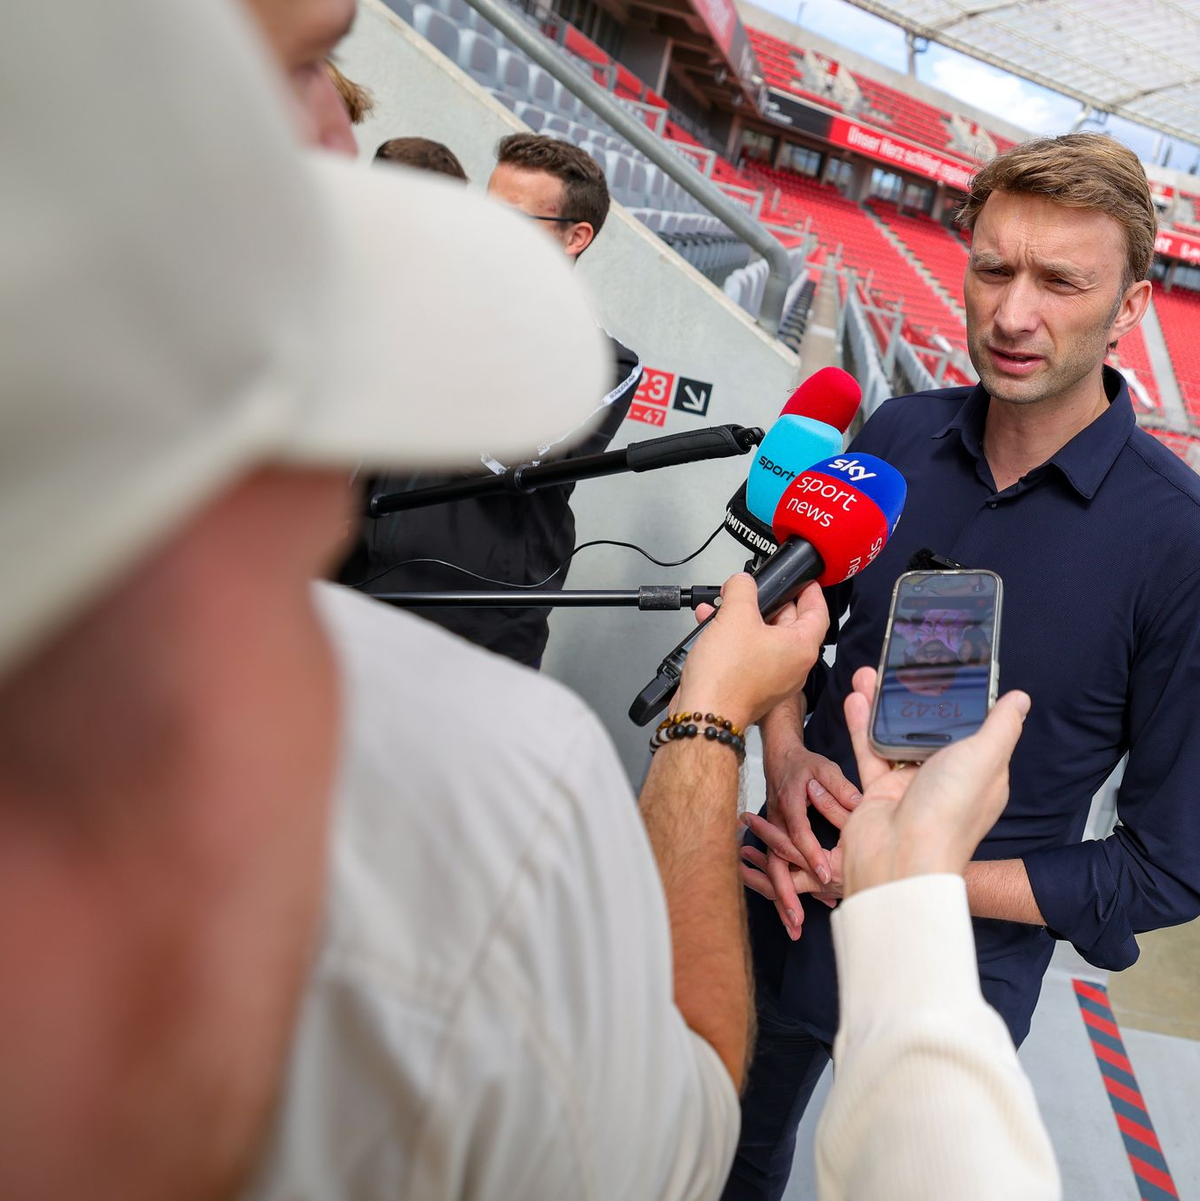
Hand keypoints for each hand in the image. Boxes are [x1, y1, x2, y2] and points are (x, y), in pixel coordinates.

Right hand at [676, 575, 827, 730]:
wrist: (705, 715)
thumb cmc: (726, 678)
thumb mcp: (735, 615)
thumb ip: (742, 588)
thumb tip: (741, 582)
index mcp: (801, 649)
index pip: (818, 612)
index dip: (810, 590)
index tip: (804, 580)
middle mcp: (793, 667)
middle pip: (789, 624)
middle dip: (767, 603)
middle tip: (753, 590)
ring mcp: (773, 680)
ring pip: (764, 639)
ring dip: (744, 619)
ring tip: (724, 607)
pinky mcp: (753, 688)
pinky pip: (750, 655)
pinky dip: (735, 639)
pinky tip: (713, 628)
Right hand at [744, 727, 861, 938]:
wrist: (781, 759)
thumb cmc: (804, 765)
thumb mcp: (823, 768)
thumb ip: (838, 786)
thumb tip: (858, 803)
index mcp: (790, 804)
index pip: (799, 833)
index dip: (810, 854)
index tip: (825, 875)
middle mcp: (778, 823)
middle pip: (776, 862)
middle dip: (785, 891)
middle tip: (796, 917)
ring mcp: (775, 834)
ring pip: (774, 871)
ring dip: (781, 899)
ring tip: (793, 926)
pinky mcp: (778, 841)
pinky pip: (780, 868)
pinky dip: (788, 889)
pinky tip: (802, 910)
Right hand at [839, 666, 1030, 895]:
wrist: (900, 858)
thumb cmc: (948, 815)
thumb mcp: (984, 758)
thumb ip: (1001, 726)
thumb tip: (1020, 700)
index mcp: (980, 773)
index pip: (975, 729)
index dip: (959, 700)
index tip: (946, 669)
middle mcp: (946, 778)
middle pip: (928, 728)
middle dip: (913, 698)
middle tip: (899, 670)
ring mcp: (910, 785)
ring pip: (894, 736)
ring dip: (881, 706)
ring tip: (870, 676)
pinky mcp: (879, 791)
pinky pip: (869, 752)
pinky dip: (862, 726)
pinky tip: (856, 700)